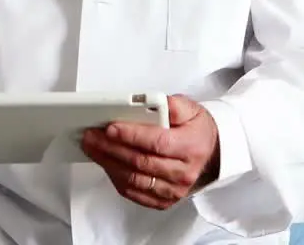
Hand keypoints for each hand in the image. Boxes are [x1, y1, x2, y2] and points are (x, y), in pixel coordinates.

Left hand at [80, 95, 219, 209]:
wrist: (212, 154)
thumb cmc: (198, 131)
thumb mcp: (191, 109)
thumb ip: (172, 104)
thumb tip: (153, 101)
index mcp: (191, 147)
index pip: (157, 143)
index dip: (131, 136)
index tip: (111, 127)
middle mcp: (183, 173)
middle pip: (140, 163)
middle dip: (111, 148)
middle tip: (92, 136)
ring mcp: (173, 190)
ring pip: (134, 180)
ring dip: (109, 164)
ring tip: (93, 148)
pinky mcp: (164, 201)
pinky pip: (134, 194)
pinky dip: (116, 179)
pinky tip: (107, 164)